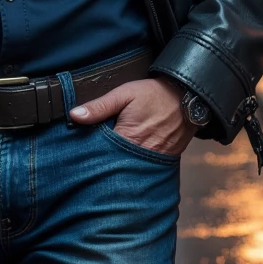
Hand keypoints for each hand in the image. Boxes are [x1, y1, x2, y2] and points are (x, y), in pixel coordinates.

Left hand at [69, 76, 192, 158]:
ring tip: (104, 163)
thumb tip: (74, 115)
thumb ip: (100, 106)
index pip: (99, 154)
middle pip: (112, 166)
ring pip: (125, 170)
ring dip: (115, 167)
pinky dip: (130, 166)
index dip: (87, 153)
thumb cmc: (155, 95)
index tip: (78, 152)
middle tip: (87, 161)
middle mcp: (139, 154)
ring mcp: (151, 161)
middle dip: (100, 165)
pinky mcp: (160, 162)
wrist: (188, 98)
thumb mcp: (125, 94)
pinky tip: (123, 162)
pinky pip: (140, 169)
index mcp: (128, 138)